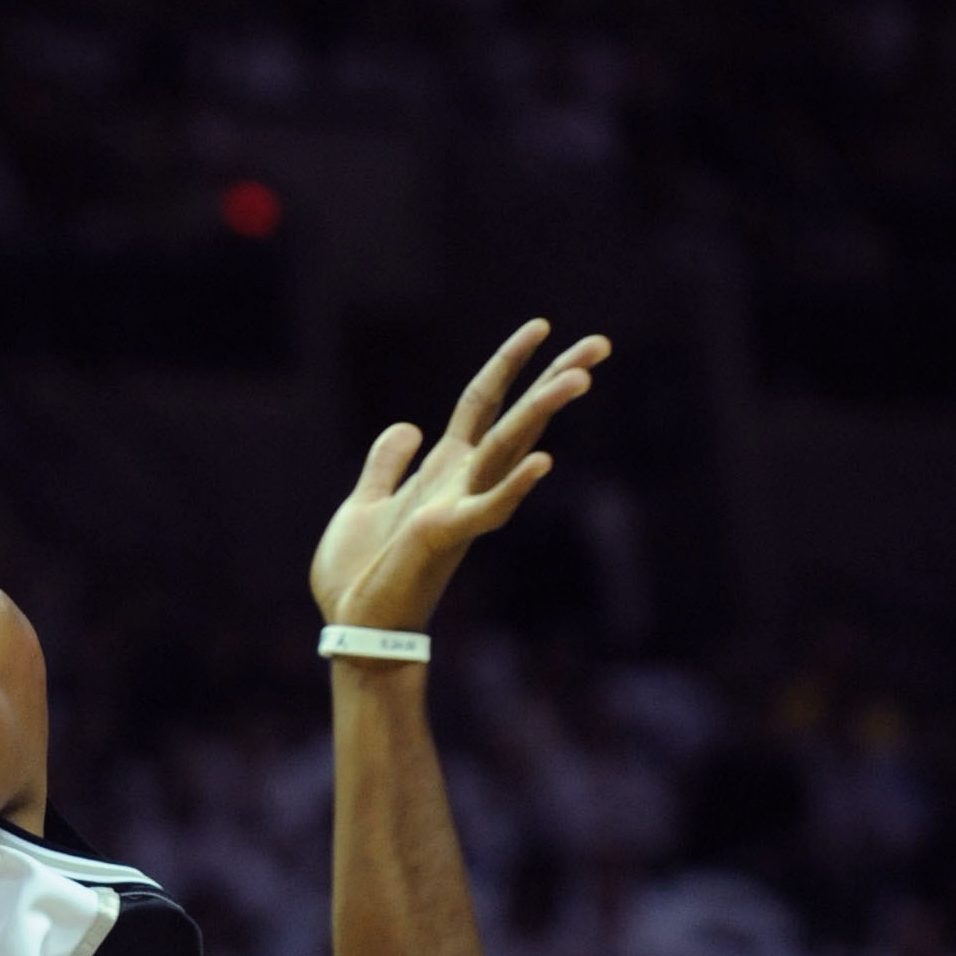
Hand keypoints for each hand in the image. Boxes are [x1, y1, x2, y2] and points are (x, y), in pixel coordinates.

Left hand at [311, 320, 608, 643]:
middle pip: (515, 418)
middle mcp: (462, 483)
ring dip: (541, 414)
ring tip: (580, 378)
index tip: (544, 325)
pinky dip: (513, 487)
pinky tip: (542, 462)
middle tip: (602, 343)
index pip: (484, 401)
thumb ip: (386, 464)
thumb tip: (407, 426)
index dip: (509, 361)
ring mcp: (459, 508)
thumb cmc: (359, 576)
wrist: (353, 629)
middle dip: (555, 380)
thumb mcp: (365, 503)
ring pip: (508, 450)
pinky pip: (488, 509)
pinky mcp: (445, 537)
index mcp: (444, 470)